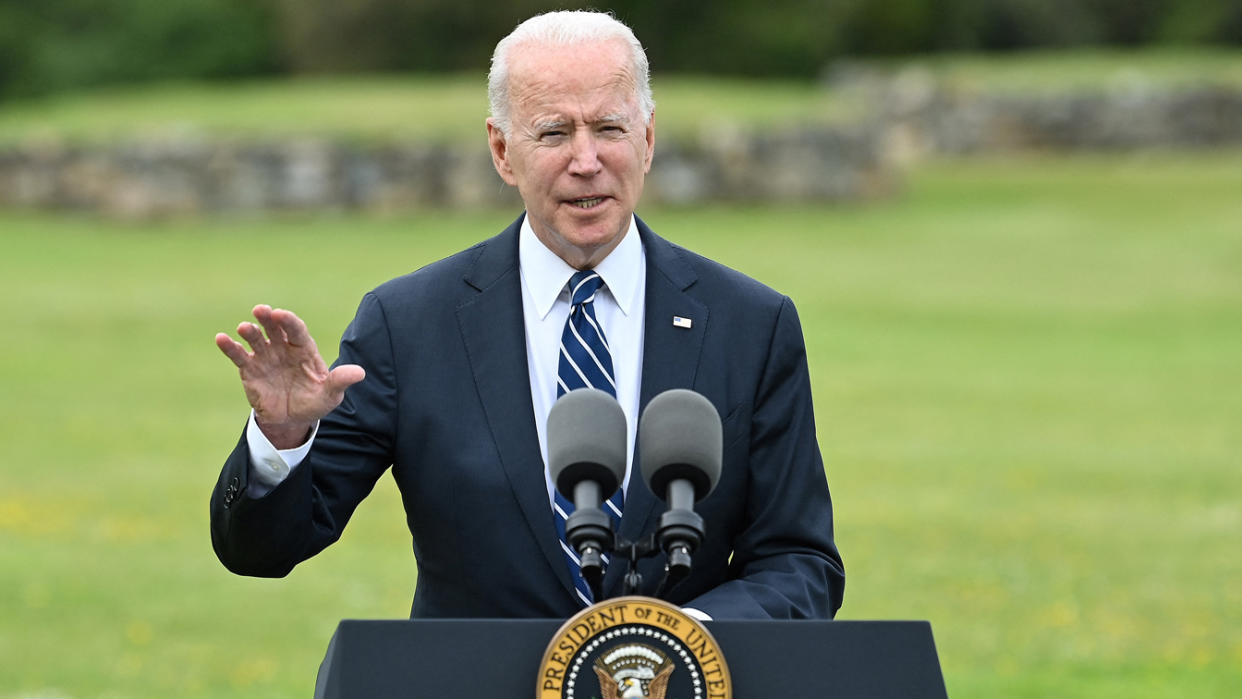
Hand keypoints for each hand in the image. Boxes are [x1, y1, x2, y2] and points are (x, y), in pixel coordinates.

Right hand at [215, 305, 364, 448]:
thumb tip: (360, 373)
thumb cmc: (314, 402)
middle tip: (262, 310)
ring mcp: (265, 357)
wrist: (292, 420)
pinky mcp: (249, 369)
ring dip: (250, 332)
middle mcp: (283, 348)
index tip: (281, 314)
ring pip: (256, 339)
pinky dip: (230, 347)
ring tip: (244, 327)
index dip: (289, 321)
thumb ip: (340, 381)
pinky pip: (239, 355)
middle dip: (268, 319)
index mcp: (303, 349)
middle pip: (275, 328)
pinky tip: (221, 338)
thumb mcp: (330, 394)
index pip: (296, 330)